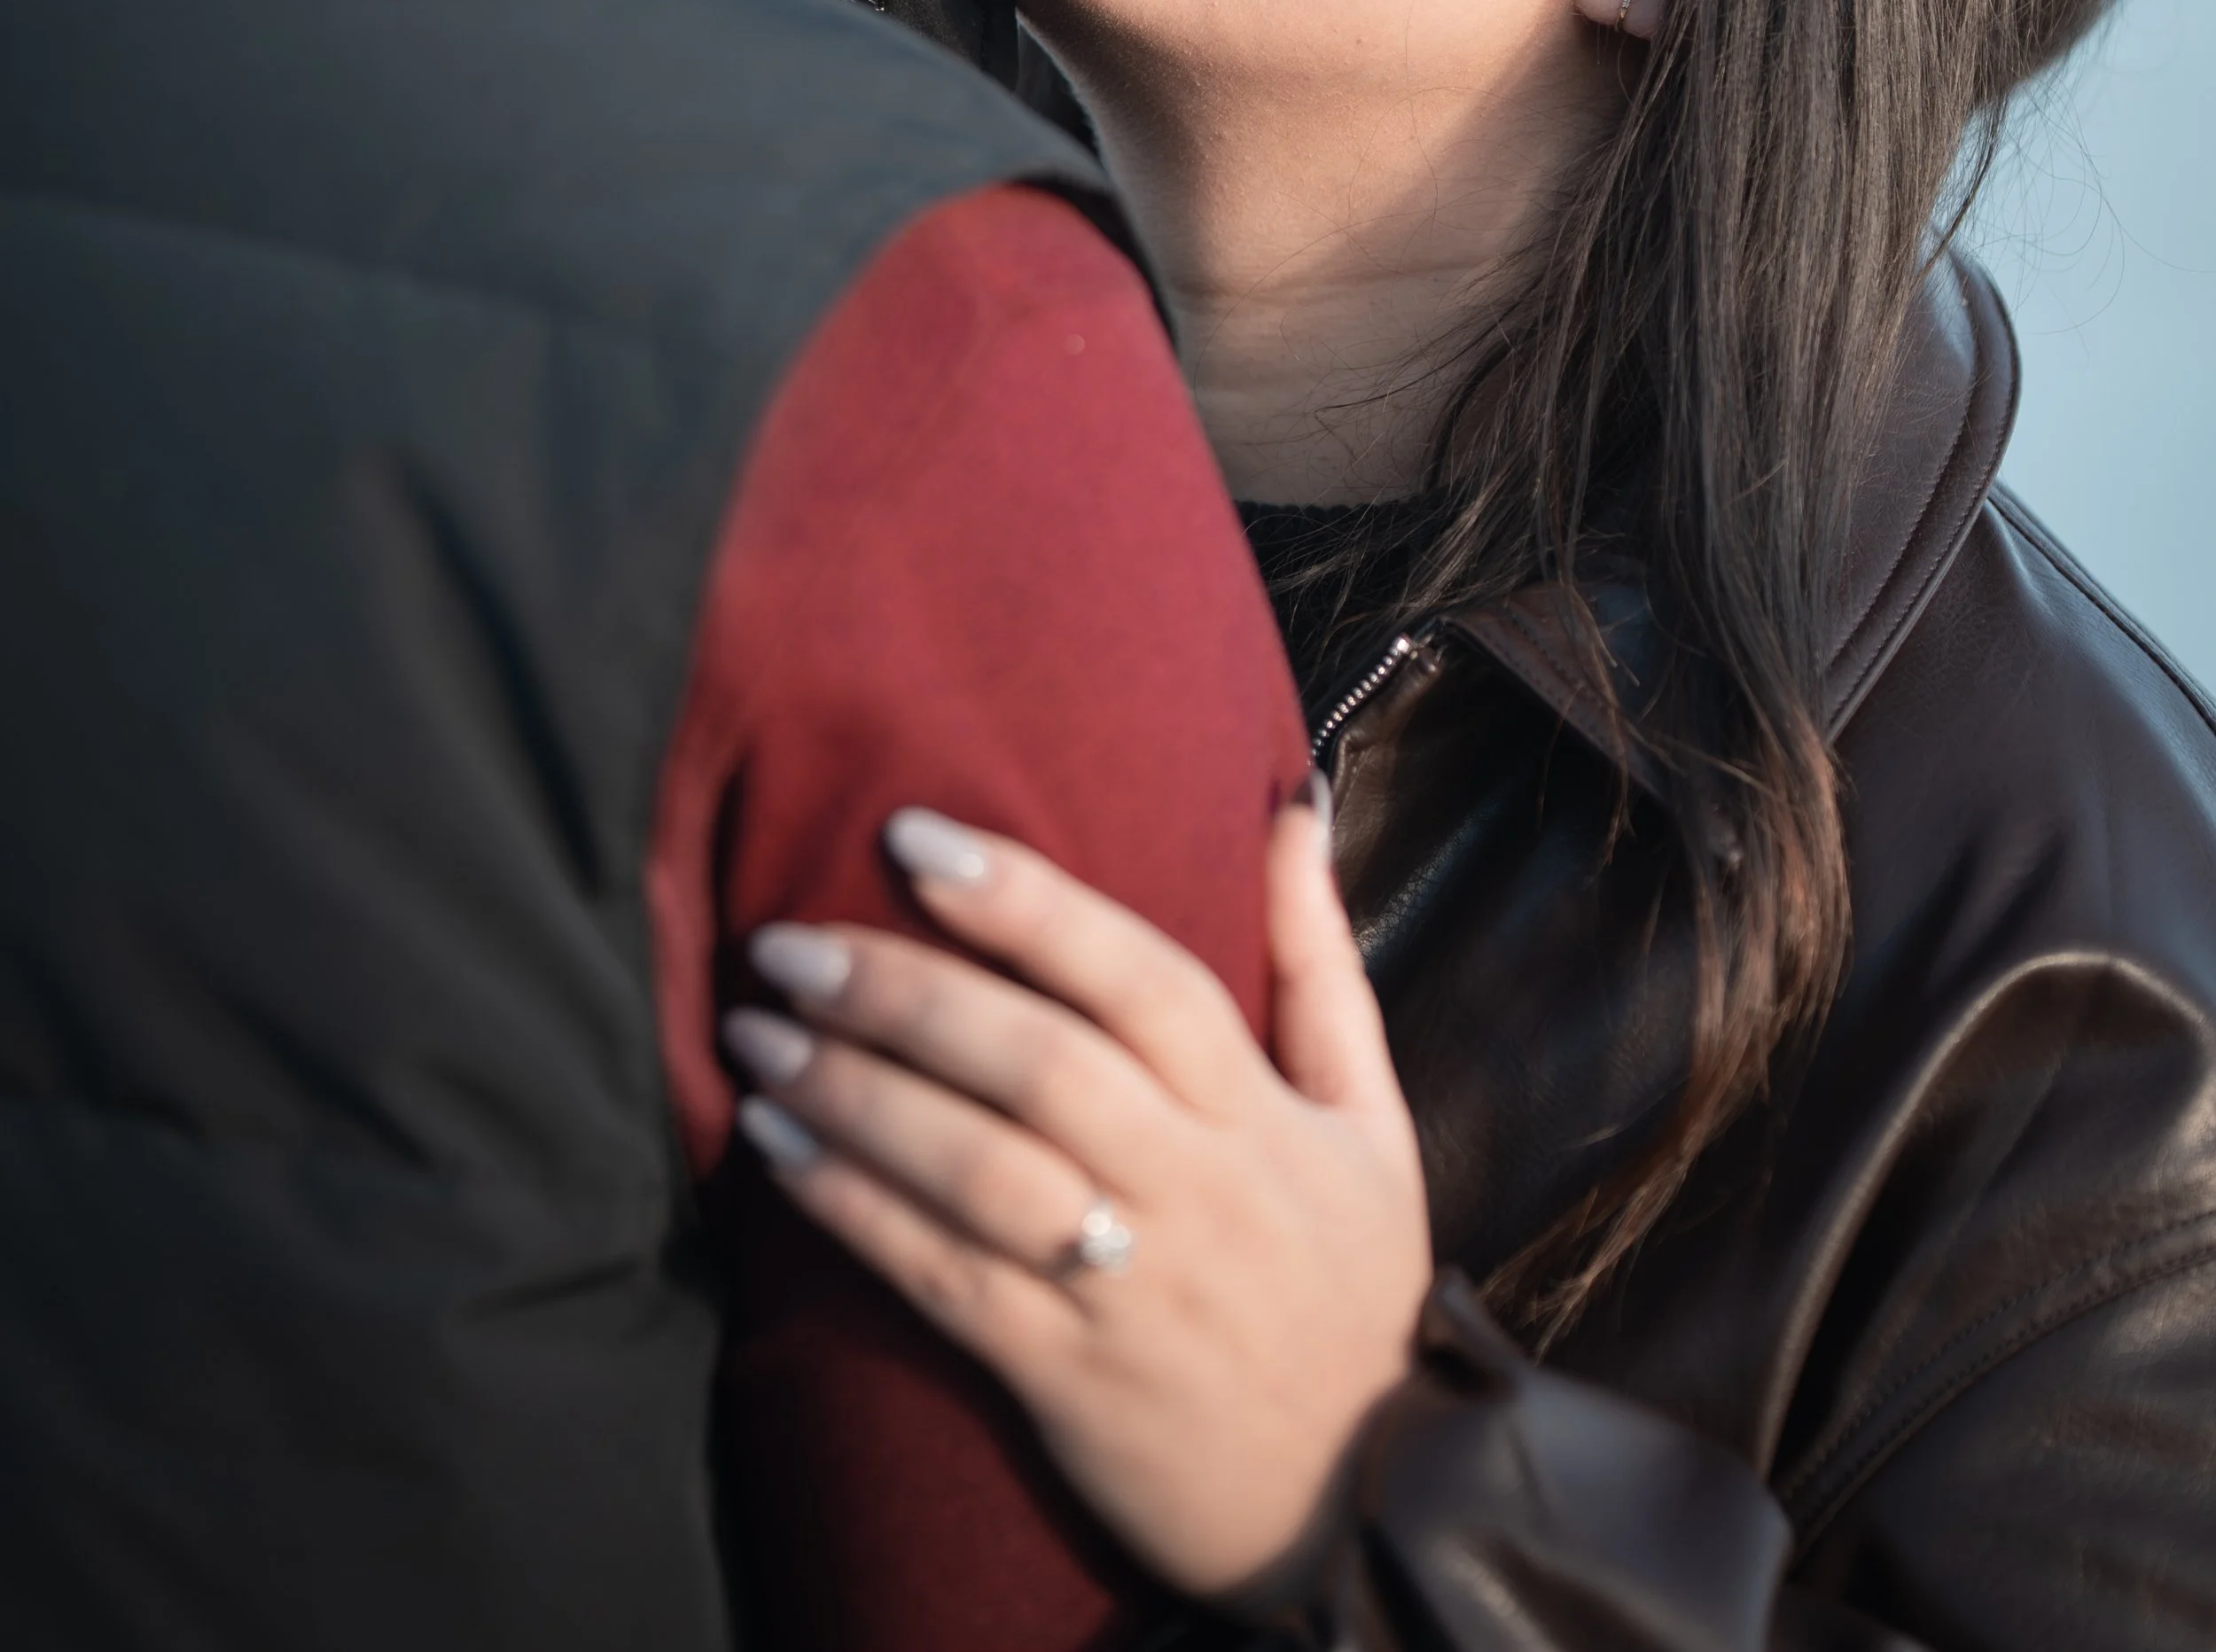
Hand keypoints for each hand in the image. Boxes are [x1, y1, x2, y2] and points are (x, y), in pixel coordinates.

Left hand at [726, 790, 1432, 1609]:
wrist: (1358, 1506)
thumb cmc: (1348, 1289)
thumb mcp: (1370, 1121)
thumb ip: (1318, 960)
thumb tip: (1288, 808)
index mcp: (1257, 1115)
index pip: (1142, 978)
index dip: (1027, 901)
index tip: (912, 836)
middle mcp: (1192, 1189)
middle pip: (1040, 1064)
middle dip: (903, 991)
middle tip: (787, 940)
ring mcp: (1125, 1287)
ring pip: (978, 1171)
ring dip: (854, 1095)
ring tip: (756, 1033)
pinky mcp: (1065, 1377)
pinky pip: (943, 1280)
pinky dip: (855, 1210)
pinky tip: (777, 1151)